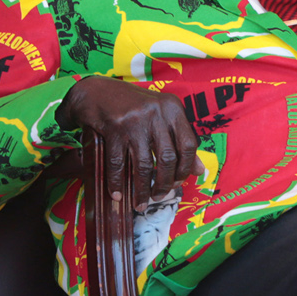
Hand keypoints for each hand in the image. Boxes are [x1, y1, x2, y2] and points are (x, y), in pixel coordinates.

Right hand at [56, 76, 196, 211]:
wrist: (97, 92)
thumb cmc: (133, 107)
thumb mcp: (162, 117)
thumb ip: (180, 141)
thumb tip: (199, 170)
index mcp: (173, 109)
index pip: (189, 144)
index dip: (186, 168)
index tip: (178, 183)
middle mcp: (157, 113)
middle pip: (168, 158)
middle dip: (165, 183)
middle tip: (159, 197)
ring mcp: (135, 121)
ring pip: (144, 164)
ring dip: (142, 189)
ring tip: (140, 203)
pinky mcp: (114, 128)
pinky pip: (118, 163)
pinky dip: (117, 182)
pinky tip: (117, 194)